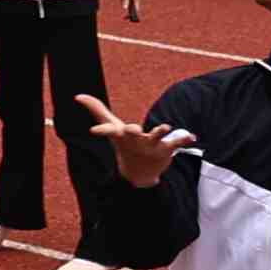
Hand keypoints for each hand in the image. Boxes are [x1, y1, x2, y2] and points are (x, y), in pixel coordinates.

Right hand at [79, 97, 193, 182]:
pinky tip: (192, 137)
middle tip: (131, 128)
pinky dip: (184, 139)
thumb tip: (78, 96)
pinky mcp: (166, 149)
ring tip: (166, 126)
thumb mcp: (111, 127)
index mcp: (122, 135)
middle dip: (132, 130)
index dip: (101, 130)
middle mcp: (136, 140)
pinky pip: (176, 143)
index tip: (92, 131)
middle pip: (133, 133)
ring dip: (160, 132)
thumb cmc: (124, 144)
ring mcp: (151, 146)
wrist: (138, 173)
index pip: (109, 131)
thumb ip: (97, 110)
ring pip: (156, 138)